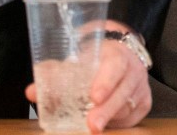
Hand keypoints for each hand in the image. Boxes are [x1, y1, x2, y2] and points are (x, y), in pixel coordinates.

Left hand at [25, 20, 151, 131]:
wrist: (120, 49)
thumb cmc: (96, 56)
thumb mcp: (78, 57)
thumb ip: (55, 73)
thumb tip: (32, 91)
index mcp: (117, 53)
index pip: (115, 66)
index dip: (106, 82)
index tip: (94, 97)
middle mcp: (134, 69)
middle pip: (123, 92)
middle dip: (106, 110)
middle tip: (92, 126)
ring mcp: (141, 87)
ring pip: (127, 108)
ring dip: (109, 119)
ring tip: (93, 126)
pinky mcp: (144, 103)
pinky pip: (131, 118)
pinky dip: (117, 123)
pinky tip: (106, 123)